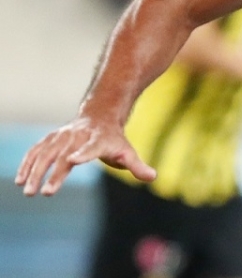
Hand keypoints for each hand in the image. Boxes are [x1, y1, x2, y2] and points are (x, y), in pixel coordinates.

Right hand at [14, 117, 154, 196]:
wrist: (99, 115)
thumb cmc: (114, 140)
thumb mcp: (127, 152)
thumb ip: (137, 166)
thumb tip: (153, 177)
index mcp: (98, 141)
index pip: (91, 148)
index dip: (83, 154)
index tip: (73, 161)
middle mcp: (78, 138)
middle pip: (64, 156)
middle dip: (54, 174)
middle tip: (45, 193)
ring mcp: (62, 137)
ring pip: (45, 153)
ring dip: (34, 172)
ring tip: (28, 191)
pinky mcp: (51, 139)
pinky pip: (36, 151)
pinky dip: (27, 164)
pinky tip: (20, 179)